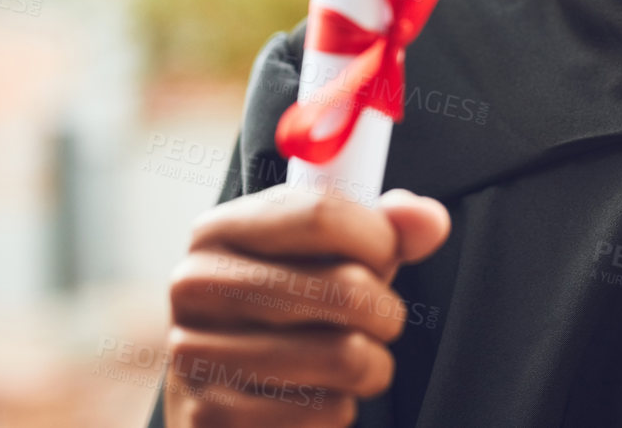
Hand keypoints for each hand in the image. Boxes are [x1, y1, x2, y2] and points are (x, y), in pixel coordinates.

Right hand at [163, 185, 450, 425]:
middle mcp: (196, 286)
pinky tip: (316, 396)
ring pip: (344, 355)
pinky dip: (339, 409)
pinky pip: (323, 412)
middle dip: (386, 309)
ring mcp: (193, 356)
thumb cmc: (284, 309)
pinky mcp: (209, 420)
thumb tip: (428, 220)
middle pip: (345, 287)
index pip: (322, 214)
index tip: (390, 255)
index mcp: (219, 228)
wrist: (222, 395)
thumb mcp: (327, 254)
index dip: (380, 238)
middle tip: (381, 318)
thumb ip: (385, 227)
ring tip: (354, 359)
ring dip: (372, 364)